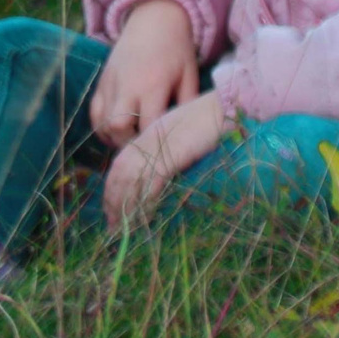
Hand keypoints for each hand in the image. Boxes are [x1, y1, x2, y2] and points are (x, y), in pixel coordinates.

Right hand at [90, 0, 199, 148]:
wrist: (154, 18)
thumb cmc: (177, 50)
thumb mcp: (190, 75)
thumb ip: (187, 105)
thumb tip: (189, 135)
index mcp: (154, 84)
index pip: (149, 126)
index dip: (156, 145)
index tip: (164, 153)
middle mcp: (128, 85)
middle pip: (119, 128)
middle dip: (131, 145)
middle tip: (146, 150)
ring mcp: (111, 83)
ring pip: (103, 124)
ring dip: (116, 139)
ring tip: (133, 141)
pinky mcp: (101, 82)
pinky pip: (94, 113)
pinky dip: (103, 127)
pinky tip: (117, 132)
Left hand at [101, 90, 226, 228]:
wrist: (227, 109)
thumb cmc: (212, 125)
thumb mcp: (184, 138)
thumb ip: (171, 154)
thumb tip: (163, 180)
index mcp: (150, 134)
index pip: (122, 163)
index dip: (114, 187)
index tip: (111, 208)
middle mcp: (148, 139)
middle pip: (121, 172)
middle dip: (113, 200)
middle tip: (111, 227)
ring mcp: (158, 145)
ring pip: (132, 179)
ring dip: (125, 206)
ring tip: (123, 228)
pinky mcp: (171, 154)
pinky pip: (152, 182)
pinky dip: (146, 201)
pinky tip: (144, 217)